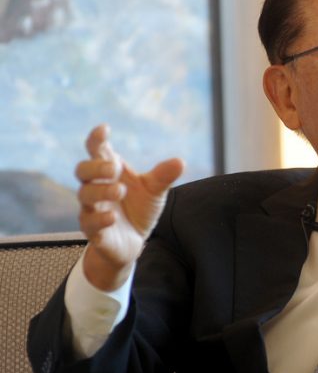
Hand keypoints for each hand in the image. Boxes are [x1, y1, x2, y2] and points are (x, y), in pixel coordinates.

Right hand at [75, 124, 184, 290]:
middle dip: (96, 167)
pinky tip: (113, 217)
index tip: (104, 129)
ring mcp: (92, 209)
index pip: (97, 151)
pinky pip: (90, 223)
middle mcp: (96, 187)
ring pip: (85, 195)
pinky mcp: (94, 231)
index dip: (96, 139)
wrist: (133, 243)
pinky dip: (100, 219)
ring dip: (101, 191)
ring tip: (120, 190)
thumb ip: (163, 176)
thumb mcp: (154, 190)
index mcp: (109, 172)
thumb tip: (180, 161)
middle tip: (114, 168)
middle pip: (83, 170)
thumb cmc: (139, 209)